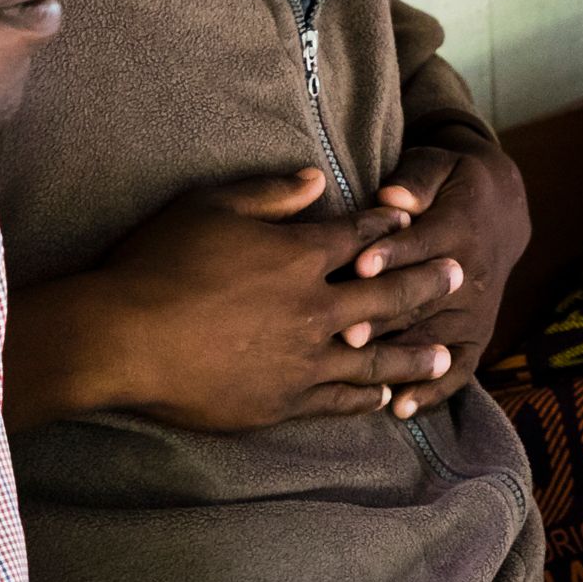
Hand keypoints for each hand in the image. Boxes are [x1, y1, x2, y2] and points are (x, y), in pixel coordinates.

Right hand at [6, 171, 465, 433]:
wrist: (121, 339)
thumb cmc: (156, 263)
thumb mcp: (209, 206)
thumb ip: (270, 194)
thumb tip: (318, 180)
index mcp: (299, 254)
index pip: (360, 237)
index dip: (388, 227)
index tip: (414, 222)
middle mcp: (314, 307)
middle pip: (388, 297)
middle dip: (428, 284)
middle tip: (462, 278)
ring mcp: (302, 359)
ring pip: (375, 357)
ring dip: (414, 353)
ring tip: (445, 353)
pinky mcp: (282, 401)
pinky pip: (338, 400)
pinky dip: (365, 397)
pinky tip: (385, 396)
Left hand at [352, 134, 528, 415]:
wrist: (502, 212)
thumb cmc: (452, 184)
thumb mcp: (440, 164)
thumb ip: (417, 177)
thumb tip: (395, 194)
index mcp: (458, 229)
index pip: (421, 244)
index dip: (391, 255)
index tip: (358, 265)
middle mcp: (469, 277)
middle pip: (422, 299)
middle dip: (385, 317)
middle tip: (347, 332)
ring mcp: (475, 312)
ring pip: (433, 338)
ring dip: (400, 359)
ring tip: (365, 376)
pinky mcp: (476, 337)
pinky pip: (458, 370)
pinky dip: (433, 392)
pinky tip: (400, 408)